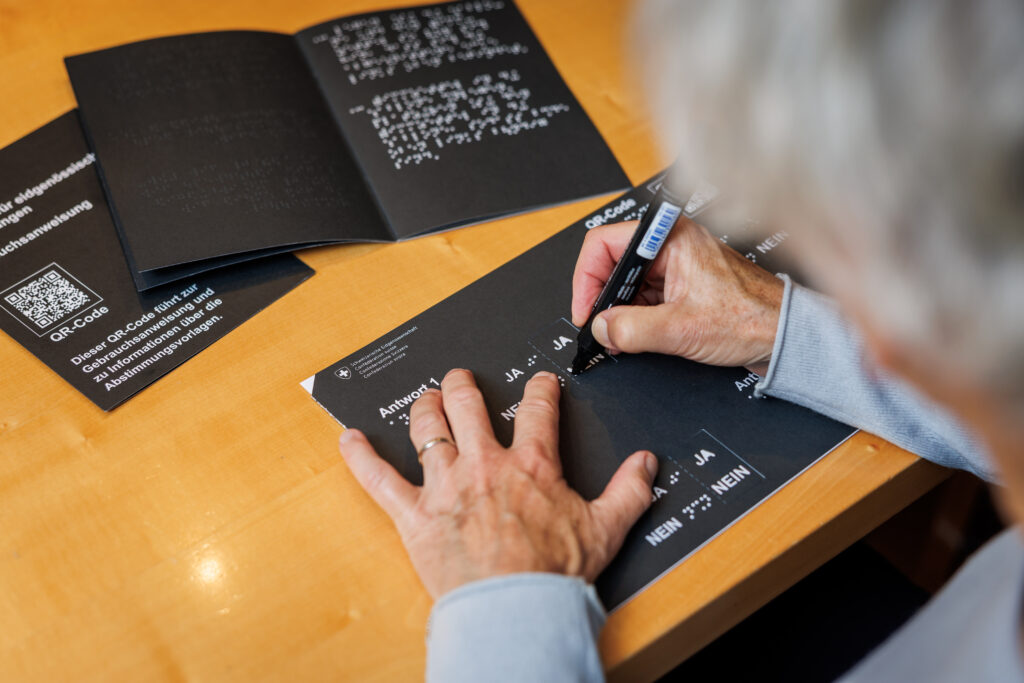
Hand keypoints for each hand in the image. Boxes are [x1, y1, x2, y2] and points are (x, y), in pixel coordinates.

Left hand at [337, 369, 657, 598]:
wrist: (516, 609)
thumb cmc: (553, 573)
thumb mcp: (606, 528)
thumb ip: (629, 491)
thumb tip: (647, 463)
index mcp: (530, 465)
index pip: (537, 411)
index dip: (540, 389)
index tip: (539, 382)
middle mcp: (484, 465)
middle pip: (468, 406)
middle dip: (463, 385)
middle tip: (461, 378)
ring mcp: (445, 486)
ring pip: (427, 430)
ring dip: (423, 408)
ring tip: (423, 398)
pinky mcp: (415, 515)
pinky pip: (379, 479)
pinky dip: (361, 457)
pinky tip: (350, 439)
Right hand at [572, 219, 783, 372]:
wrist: (785, 335)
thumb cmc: (752, 318)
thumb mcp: (681, 329)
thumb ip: (631, 329)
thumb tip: (601, 329)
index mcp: (670, 235)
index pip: (603, 243)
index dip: (587, 280)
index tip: (587, 312)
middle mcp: (671, 243)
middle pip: (612, 263)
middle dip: (603, 300)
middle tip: (602, 329)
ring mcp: (675, 263)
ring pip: (626, 282)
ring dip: (619, 311)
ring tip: (622, 337)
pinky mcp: (680, 283)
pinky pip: (643, 295)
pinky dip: (634, 316)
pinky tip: (636, 335)